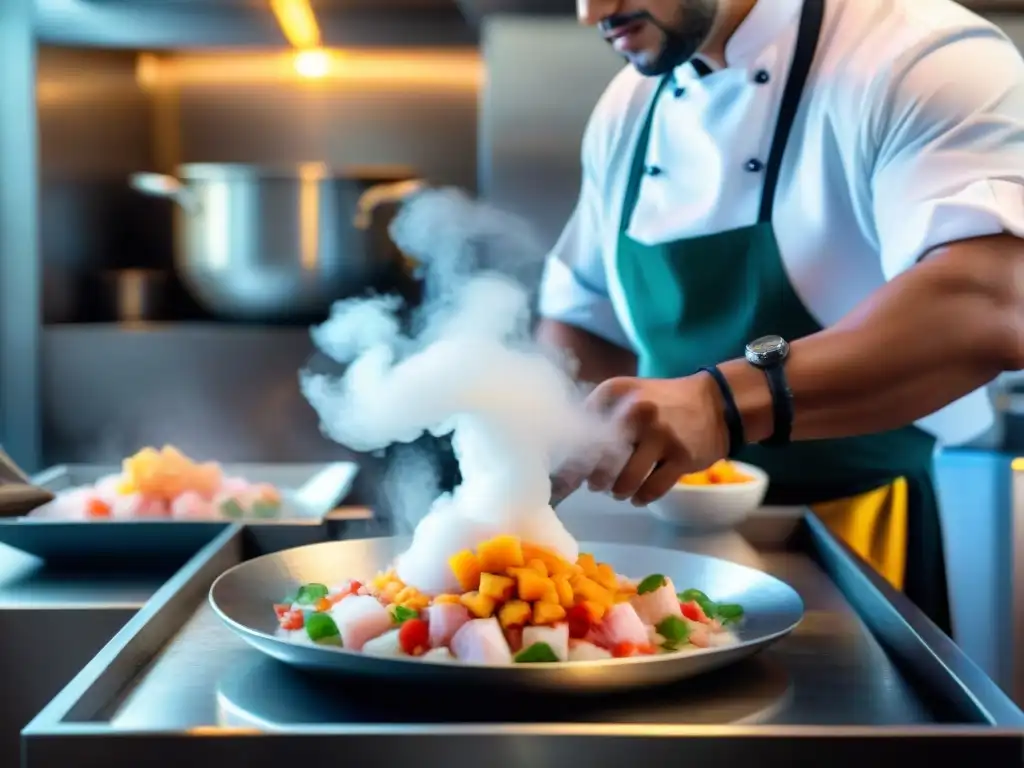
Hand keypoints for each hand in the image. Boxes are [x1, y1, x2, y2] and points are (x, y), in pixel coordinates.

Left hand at [569, 373, 729, 505]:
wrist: (716, 403)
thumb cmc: (662, 404)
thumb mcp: (628, 396)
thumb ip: (599, 418)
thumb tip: (566, 459)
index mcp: (615, 392)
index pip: (579, 434)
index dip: (571, 461)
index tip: (565, 478)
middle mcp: (635, 411)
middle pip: (599, 463)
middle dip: (594, 480)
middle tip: (598, 483)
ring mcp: (661, 434)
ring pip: (624, 482)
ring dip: (618, 492)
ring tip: (620, 489)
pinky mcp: (682, 457)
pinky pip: (651, 490)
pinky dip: (641, 498)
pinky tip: (639, 496)